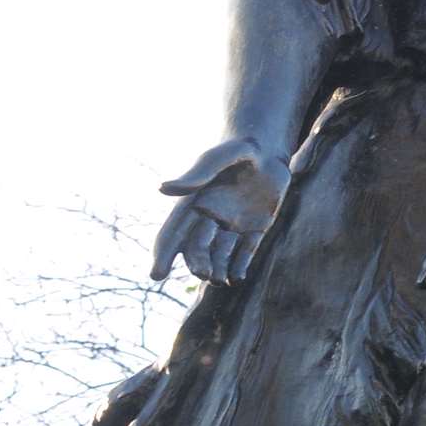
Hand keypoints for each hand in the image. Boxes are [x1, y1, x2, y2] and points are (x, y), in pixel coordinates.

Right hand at [149, 137, 291, 286]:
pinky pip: (245, 253)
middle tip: (203, 273)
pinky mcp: (255, 228)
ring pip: (219, 256)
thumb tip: (162, 189)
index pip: (173, 232)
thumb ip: (196, 175)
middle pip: (196, 249)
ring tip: (219, 279)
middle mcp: (210, 218)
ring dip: (217, 270)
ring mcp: (233, 225)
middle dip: (197, 264)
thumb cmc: (239, 148)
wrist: (268, 146)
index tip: (157, 275)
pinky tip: (237, 277)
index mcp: (194, 202)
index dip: (163, 254)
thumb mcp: (219, 158)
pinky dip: (239, 267)